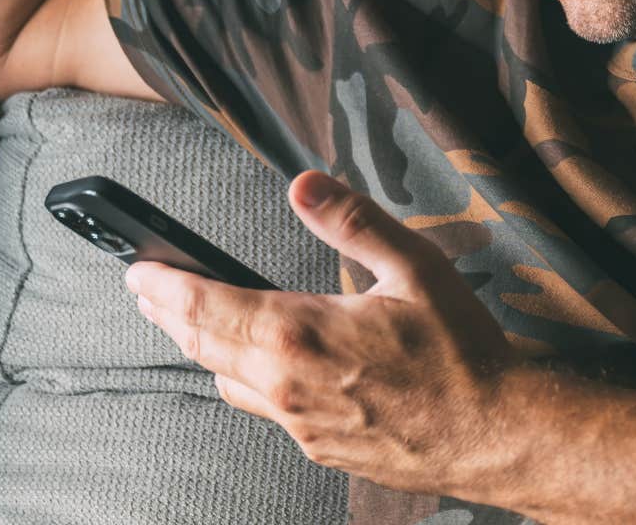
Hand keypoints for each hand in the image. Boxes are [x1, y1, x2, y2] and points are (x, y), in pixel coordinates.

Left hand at [124, 169, 522, 499]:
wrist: (498, 436)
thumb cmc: (464, 353)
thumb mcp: (416, 267)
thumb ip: (352, 221)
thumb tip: (301, 185)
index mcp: (301, 334)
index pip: (206, 306)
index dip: (164, 286)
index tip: (137, 269)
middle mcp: (288, 386)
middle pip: (204, 347)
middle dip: (170, 316)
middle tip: (148, 292)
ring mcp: (302, 425)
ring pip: (230, 384)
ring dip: (206, 351)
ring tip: (193, 325)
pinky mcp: (321, 449)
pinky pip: (267, 411)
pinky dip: (249, 382)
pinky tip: (262, 369)